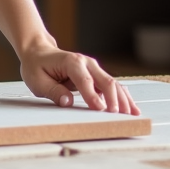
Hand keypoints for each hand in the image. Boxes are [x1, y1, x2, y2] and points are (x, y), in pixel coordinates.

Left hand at [19, 43, 139, 114]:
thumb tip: (67, 102)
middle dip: (114, 99)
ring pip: (113, 83)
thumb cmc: (37, 66)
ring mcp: (93, 68)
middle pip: (105, 81)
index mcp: (71, 62)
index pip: (85, 81)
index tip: (101, 110)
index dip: (93, 96)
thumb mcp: (37, 81)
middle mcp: (86, 63)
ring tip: (133, 114)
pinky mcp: (96, 74)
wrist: (38, 52)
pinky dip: (122, 96)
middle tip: (120, 116)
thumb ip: (53, 91)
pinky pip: (111, 86)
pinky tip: (130, 107)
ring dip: (123, 99)